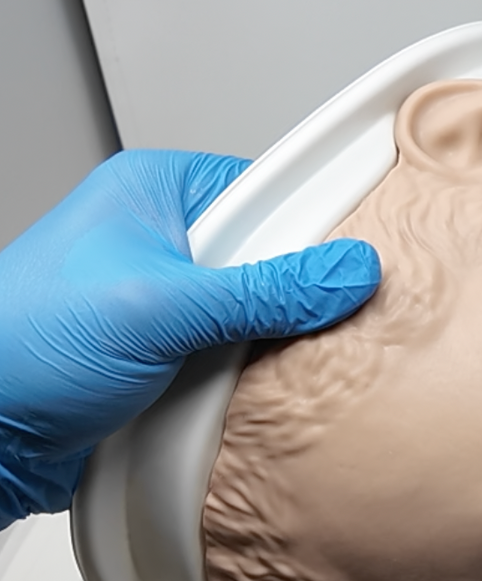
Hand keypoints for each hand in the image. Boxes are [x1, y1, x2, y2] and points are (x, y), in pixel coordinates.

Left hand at [0, 150, 379, 526]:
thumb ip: (264, 292)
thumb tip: (345, 272)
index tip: (349, 269)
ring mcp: (169, 296)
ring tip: (272, 364)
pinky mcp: (170, 348)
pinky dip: (247, 373)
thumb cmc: (24, 347)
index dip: (312, 230)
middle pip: (270, 256)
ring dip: (268, 343)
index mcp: (158, 191)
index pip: (267, 193)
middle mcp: (165, 237)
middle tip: (309, 326)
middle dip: (291, 298)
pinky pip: (235, 350)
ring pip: (257, 310)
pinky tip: (249, 389)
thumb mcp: (161, 308)